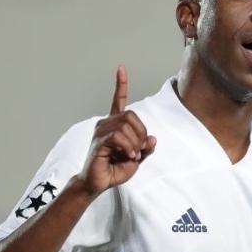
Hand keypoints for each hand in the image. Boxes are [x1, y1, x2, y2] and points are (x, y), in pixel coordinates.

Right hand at [80, 65, 156, 195]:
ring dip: (134, 142)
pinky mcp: (99, 141)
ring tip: (132, 155)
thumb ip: (145, 148)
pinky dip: (127, 146)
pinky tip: (128, 155)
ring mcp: (100, 131)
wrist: (98, 183)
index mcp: (114, 124)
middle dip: (141, 133)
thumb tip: (152, 138)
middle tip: (140, 150)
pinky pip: (118, 137)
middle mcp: (105, 124)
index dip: (121, 85)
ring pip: (125, 126)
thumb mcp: (136, 158)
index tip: (121, 68)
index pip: (118, 100)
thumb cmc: (114, 169)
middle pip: (131, 115)